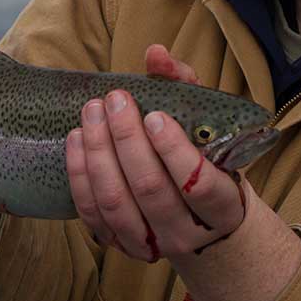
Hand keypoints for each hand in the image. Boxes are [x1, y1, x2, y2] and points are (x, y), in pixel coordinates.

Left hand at [65, 44, 248, 261]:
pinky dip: (80, 177)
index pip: (199, 184)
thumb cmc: (205, 159)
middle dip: (127, 141)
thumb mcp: (207, 124)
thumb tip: (155, 54)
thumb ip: (184, 86)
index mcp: (223, 206)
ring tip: (91, 114)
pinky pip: (93, 215)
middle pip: (150, 190)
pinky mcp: (120, 246)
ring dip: (98, 155)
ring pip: (117, 204)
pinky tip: (76, 141)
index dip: (174, 150)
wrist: (199, 219)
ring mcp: (153, 245)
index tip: (154, 116)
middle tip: (114, 101)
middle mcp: (188, 232)